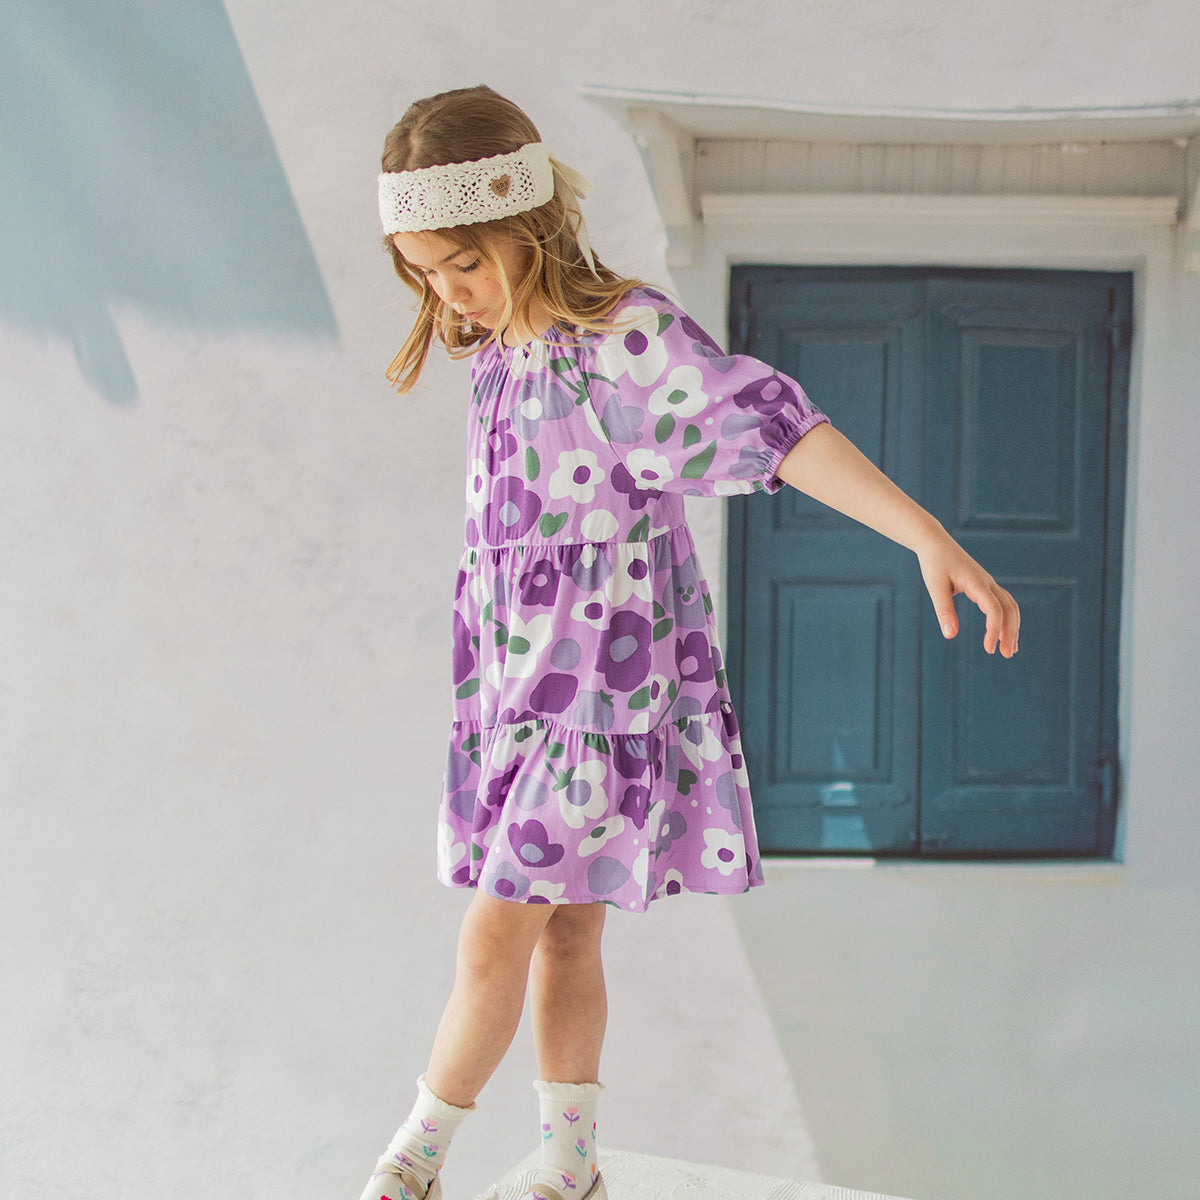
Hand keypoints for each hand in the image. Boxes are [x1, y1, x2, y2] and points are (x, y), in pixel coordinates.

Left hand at [916, 531, 1019, 656]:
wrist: (935, 543)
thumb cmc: (934, 563)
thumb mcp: (935, 587)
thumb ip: (944, 610)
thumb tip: (950, 635)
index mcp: (977, 583)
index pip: (994, 610)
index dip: (994, 630)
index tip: (988, 650)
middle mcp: (988, 583)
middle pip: (1009, 609)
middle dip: (1011, 632)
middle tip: (1007, 655)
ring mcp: (989, 583)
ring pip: (1010, 606)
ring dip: (1013, 627)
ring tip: (1010, 649)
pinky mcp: (985, 585)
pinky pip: (1003, 603)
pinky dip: (1007, 619)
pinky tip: (1002, 633)